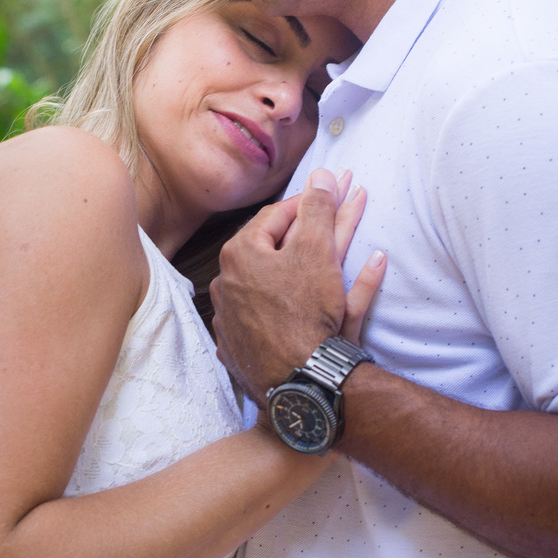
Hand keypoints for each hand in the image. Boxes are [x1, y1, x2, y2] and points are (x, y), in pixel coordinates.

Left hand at [210, 169, 385, 402]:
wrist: (299, 382)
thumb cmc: (306, 312)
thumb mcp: (317, 251)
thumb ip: (319, 208)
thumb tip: (322, 175)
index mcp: (239, 255)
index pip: (276, 216)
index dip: (309, 204)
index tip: (332, 198)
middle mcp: (226, 285)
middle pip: (271, 250)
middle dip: (304, 235)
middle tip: (331, 224)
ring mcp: (231, 320)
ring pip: (268, 285)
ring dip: (298, 270)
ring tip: (327, 262)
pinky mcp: (240, 350)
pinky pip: (266, 319)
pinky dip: (287, 308)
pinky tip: (306, 304)